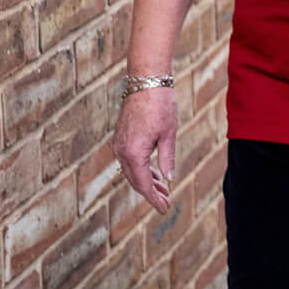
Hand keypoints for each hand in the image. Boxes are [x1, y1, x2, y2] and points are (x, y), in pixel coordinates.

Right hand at [111, 86, 176, 213]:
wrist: (146, 80)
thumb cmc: (160, 104)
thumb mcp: (169, 133)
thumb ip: (167, 158)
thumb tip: (169, 179)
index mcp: (133, 152)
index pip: (143, 184)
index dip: (153, 198)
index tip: (164, 208)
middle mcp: (121, 151)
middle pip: (135, 180)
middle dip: (150, 192)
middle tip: (166, 201)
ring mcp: (119, 144)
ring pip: (132, 171)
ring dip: (146, 181)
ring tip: (163, 189)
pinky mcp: (121, 137)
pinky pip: (130, 160)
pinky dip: (141, 168)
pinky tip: (154, 173)